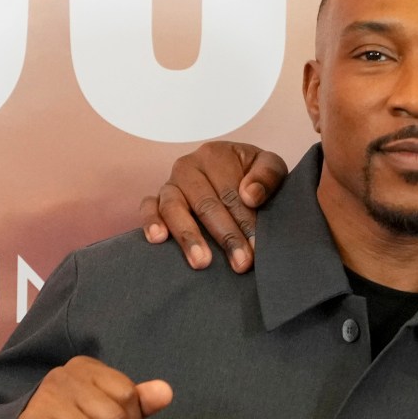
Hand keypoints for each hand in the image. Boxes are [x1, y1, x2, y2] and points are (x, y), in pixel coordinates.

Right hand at [143, 143, 288, 271]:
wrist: (234, 176)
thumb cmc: (252, 175)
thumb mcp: (270, 166)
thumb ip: (267, 176)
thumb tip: (250, 195)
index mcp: (215, 155)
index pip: (230, 192)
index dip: (245, 222)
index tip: (257, 247)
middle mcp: (188, 167)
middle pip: (205, 204)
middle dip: (225, 236)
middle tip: (240, 264)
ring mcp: (170, 184)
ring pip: (174, 208)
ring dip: (188, 236)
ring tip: (202, 262)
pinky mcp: (155, 200)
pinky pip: (148, 208)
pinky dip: (150, 221)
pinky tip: (158, 239)